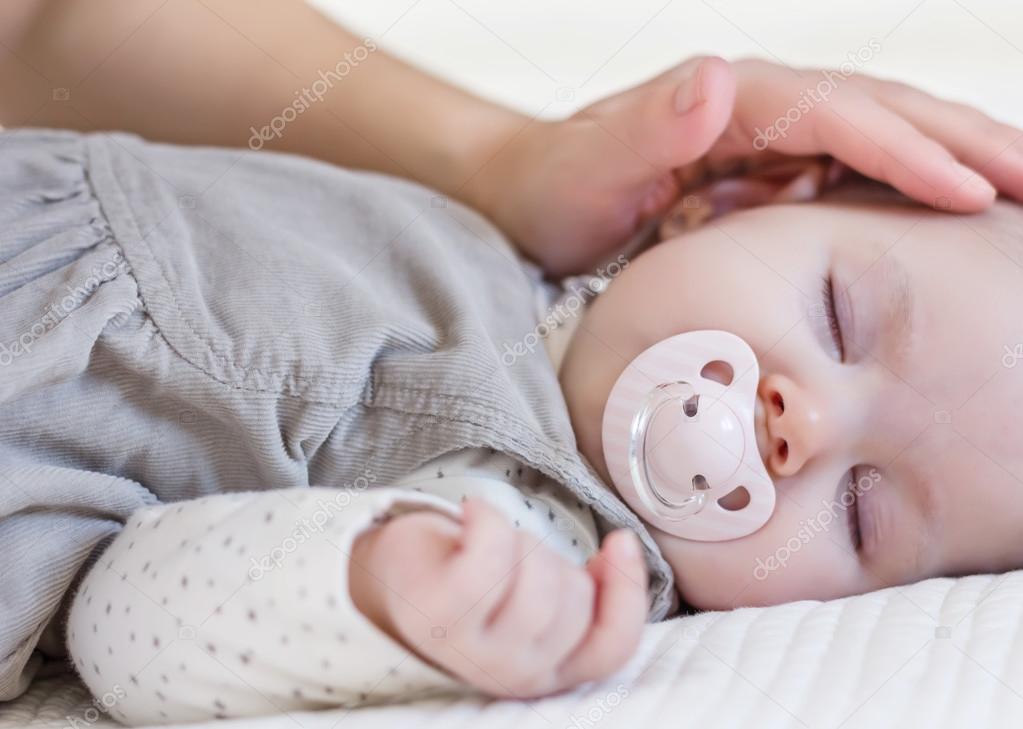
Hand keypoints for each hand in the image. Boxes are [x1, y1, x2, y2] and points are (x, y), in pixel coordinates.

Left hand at [348, 499, 647, 697]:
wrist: (396, 575)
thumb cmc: (475, 579)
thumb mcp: (540, 592)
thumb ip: (590, 589)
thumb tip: (623, 550)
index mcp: (547, 672)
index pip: (613, 647)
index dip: (628, 592)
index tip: (618, 542)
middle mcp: (513, 673)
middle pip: (576, 602)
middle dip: (556, 558)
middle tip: (519, 553)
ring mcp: (475, 650)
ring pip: (540, 581)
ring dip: (522, 542)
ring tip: (492, 543)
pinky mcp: (441, 613)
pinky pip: (491, 555)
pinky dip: (487, 518)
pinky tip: (472, 511)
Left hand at [473, 56, 1022, 274]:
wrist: (533, 197)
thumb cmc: (556, 190)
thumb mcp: (589, 169)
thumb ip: (647, 128)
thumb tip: (715, 79)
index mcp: (731, 100)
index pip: (842, 117)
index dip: (909, 152)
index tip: (973, 193)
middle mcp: (760, 106)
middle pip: (884, 112)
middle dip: (966, 143)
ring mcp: (769, 137)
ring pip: (883, 136)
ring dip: (955, 158)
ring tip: (1022, 192)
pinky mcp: (768, 169)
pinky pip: (854, 172)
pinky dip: (908, 185)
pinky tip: (948, 212)